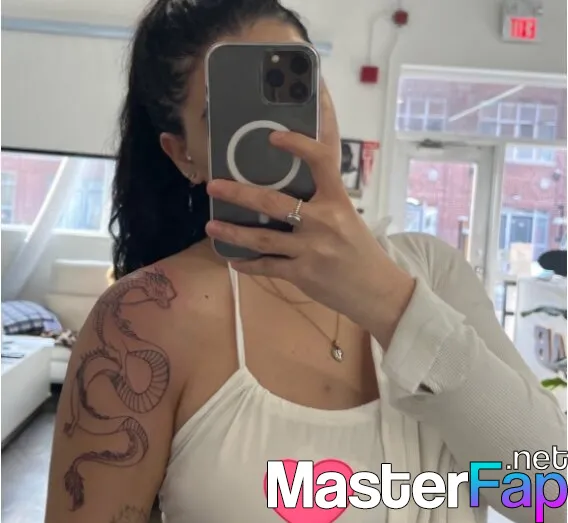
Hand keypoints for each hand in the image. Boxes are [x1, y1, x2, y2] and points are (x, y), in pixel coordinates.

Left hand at [205, 131, 414, 332]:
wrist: (377, 291)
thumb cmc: (361, 250)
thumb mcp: (348, 217)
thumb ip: (323, 200)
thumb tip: (292, 184)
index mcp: (338, 200)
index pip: (321, 160)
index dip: (298, 144)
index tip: (273, 135)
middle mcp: (324, 221)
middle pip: (273, 203)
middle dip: (238, 193)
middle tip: (213, 186)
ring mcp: (311, 249)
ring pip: (261, 239)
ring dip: (232, 233)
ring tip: (211, 227)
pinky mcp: (302, 274)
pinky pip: (266, 266)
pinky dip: (247, 264)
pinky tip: (234, 261)